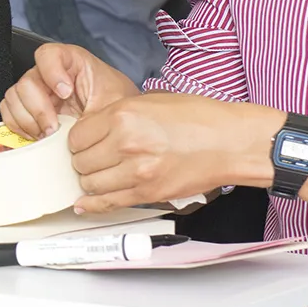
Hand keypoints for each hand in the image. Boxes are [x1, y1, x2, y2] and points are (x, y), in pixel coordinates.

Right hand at [0, 43, 138, 139]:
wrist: (117, 118)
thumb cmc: (115, 103)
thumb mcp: (112, 106)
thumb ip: (92, 115)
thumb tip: (74, 134)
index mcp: (71, 61)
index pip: (48, 54)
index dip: (52, 72)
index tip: (66, 93)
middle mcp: (49, 73)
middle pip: (27, 82)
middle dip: (38, 109)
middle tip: (53, 128)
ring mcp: (36, 91)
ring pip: (14, 98)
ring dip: (27, 120)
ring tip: (46, 135)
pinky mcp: (28, 108)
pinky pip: (9, 113)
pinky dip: (18, 126)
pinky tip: (36, 135)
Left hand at [65, 93, 276, 213]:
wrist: (230, 142)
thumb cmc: (198, 118)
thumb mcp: (150, 101)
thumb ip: (117, 115)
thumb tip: (92, 129)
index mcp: (123, 116)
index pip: (77, 136)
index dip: (78, 140)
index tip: (85, 142)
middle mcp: (125, 144)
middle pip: (80, 161)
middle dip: (83, 161)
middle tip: (94, 159)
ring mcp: (136, 172)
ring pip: (90, 184)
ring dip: (91, 181)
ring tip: (101, 175)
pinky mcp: (147, 193)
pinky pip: (108, 203)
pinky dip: (92, 205)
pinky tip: (84, 203)